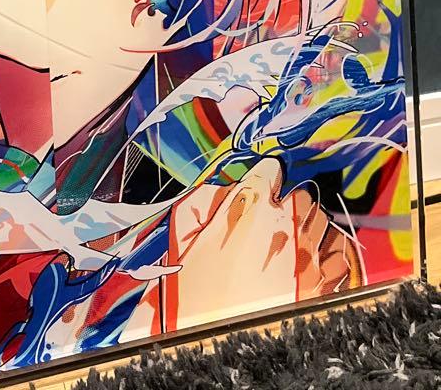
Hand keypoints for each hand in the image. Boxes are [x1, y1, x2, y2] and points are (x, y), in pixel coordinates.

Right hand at [165, 157, 361, 329]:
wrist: (225, 349)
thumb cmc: (197, 295)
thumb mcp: (184, 239)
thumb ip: (202, 203)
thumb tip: (222, 191)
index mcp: (250, 211)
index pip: (268, 171)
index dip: (261, 176)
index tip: (257, 183)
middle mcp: (286, 229)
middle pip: (299, 195)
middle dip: (284, 201)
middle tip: (267, 214)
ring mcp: (310, 258)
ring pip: (321, 220)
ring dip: (305, 222)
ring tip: (287, 234)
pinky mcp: (324, 284)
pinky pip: (338, 254)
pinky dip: (326, 249)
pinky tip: (310, 255)